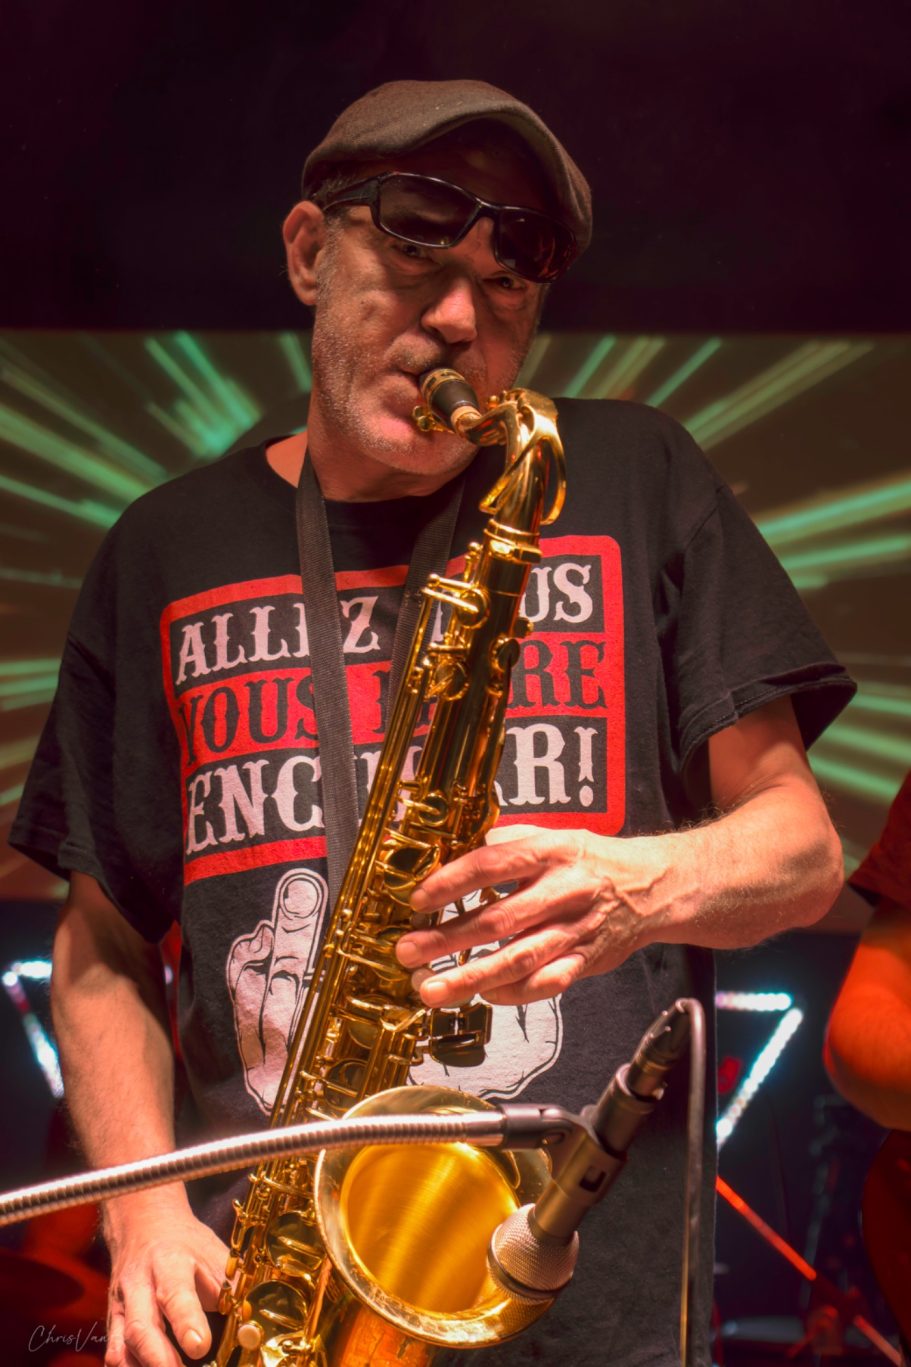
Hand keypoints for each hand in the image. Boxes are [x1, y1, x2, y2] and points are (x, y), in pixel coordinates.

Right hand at [103, 1195, 228, 1366]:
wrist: (144, 1225)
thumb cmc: (187, 1245)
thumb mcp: (214, 1255)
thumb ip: (232, 1288)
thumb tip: (251, 1326)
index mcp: (170, 1262)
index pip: (175, 1294)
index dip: (187, 1323)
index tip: (200, 1347)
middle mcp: (139, 1285)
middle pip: (140, 1327)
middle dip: (159, 1360)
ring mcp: (121, 1305)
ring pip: (121, 1345)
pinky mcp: (113, 1322)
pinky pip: (115, 1353)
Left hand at [396, 825, 669, 1005]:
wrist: (654, 887)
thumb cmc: (594, 860)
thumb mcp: (555, 835)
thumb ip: (510, 842)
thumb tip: (461, 845)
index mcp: (551, 853)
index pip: (493, 865)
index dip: (452, 882)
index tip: (418, 900)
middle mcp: (563, 892)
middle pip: (498, 920)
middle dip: (447, 939)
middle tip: (408, 951)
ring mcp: (575, 930)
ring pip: (518, 959)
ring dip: (470, 977)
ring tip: (431, 990)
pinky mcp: (585, 960)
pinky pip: (547, 983)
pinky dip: (514, 993)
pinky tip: (483, 995)